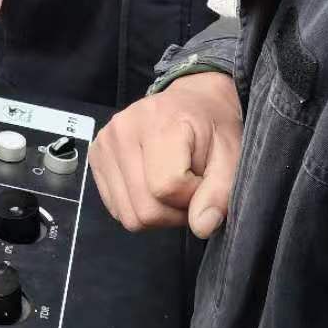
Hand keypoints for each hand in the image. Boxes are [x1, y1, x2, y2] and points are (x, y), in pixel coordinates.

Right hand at [90, 71, 243, 237]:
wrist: (191, 100)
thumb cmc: (213, 125)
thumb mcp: (232, 153)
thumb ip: (220, 191)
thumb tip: (201, 227)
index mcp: (158, 122)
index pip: (167, 188)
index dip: (192, 196)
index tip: (203, 181)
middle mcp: (122, 131)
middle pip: (145, 209)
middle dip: (175, 211)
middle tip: (191, 189)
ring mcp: (103, 144)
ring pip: (129, 215)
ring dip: (157, 212)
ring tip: (173, 187)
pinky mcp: (96, 157)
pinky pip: (116, 209)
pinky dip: (139, 207)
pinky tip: (153, 185)